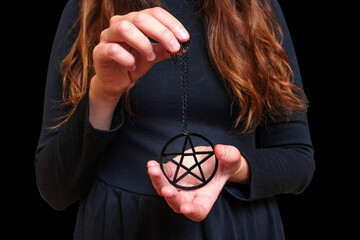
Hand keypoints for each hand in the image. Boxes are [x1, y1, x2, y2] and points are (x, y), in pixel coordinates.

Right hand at [89, 7, 189, 128]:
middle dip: (161, 32)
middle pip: (141, 18)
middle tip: (174, 47)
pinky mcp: (99, 51)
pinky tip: (132, 66)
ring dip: (143, 43)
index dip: (171, 23)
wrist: (114, 82)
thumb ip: (165, 49)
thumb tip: (183, 46)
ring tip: (150, 57)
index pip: (154, 13)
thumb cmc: (132, 63)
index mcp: (134, 21)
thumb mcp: (153, 56)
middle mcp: (120, 23)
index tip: (184, 37)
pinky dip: (127, 58)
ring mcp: (107, 36)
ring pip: (125, 29)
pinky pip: (113, 49)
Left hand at [147, 144, 249, 221]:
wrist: (212, 158)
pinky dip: (155, 171)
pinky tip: (152, 164)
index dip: (192, 212)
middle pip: (177, 203)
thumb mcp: (232, 160)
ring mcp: (178, 185)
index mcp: (206, 197)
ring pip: (164, 190)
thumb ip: (229, 156)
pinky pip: (161, 176)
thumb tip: (220, 150)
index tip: (186, 207)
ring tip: (154, 170)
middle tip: (167, 190)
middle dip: (171, 198)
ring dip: (158, 182)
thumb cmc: (224, 165)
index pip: (199, 212)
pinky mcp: (171, 174)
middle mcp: (190, 195)